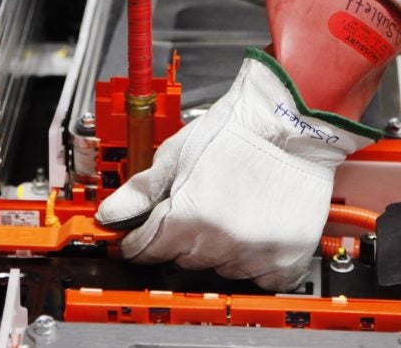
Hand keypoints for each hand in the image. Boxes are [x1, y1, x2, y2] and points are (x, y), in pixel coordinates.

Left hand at [95, 48, 378, 290]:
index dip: (139, 242)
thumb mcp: (176, 153)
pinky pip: (261, 280)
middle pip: (182, 260)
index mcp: (187, 217)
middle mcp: (220, 242)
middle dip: (179, 239)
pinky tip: (253, 235)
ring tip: (229, 213)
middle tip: (194, 209)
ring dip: (217, 249)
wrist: (290, 121)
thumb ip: (141, 189)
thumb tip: (110, 213)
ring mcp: (256, 253)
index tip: (140, 238)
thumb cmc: (235, 130)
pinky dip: (256, 264)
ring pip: (220, 269)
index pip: (147, 250)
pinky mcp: (288, 257)